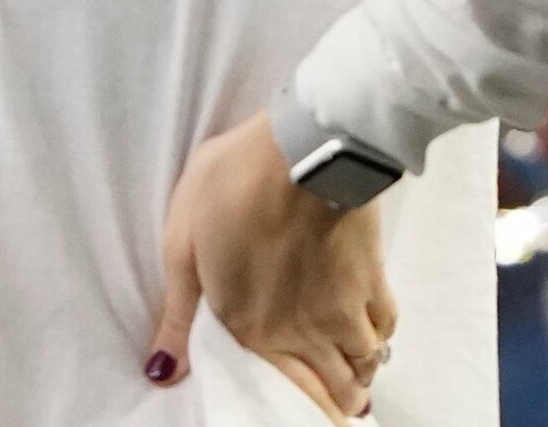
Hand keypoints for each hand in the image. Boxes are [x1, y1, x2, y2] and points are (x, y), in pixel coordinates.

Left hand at [147, 111, 397, 420]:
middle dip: (336, 403)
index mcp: (250, 327)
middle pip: (334, 386)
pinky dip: (381, 339)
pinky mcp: (373, 277)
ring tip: (356, 380)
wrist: (301, 148)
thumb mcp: (183, 243)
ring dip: (359, 376)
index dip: (298, 409)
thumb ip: (179, 314)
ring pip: (364, 362)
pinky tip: (376, 337)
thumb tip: (161, 374)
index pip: (282, 391)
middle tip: (337, 408)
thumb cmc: (232, 185)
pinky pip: (386, 325)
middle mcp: (302, 331)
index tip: (305, 415)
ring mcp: (344, 307)